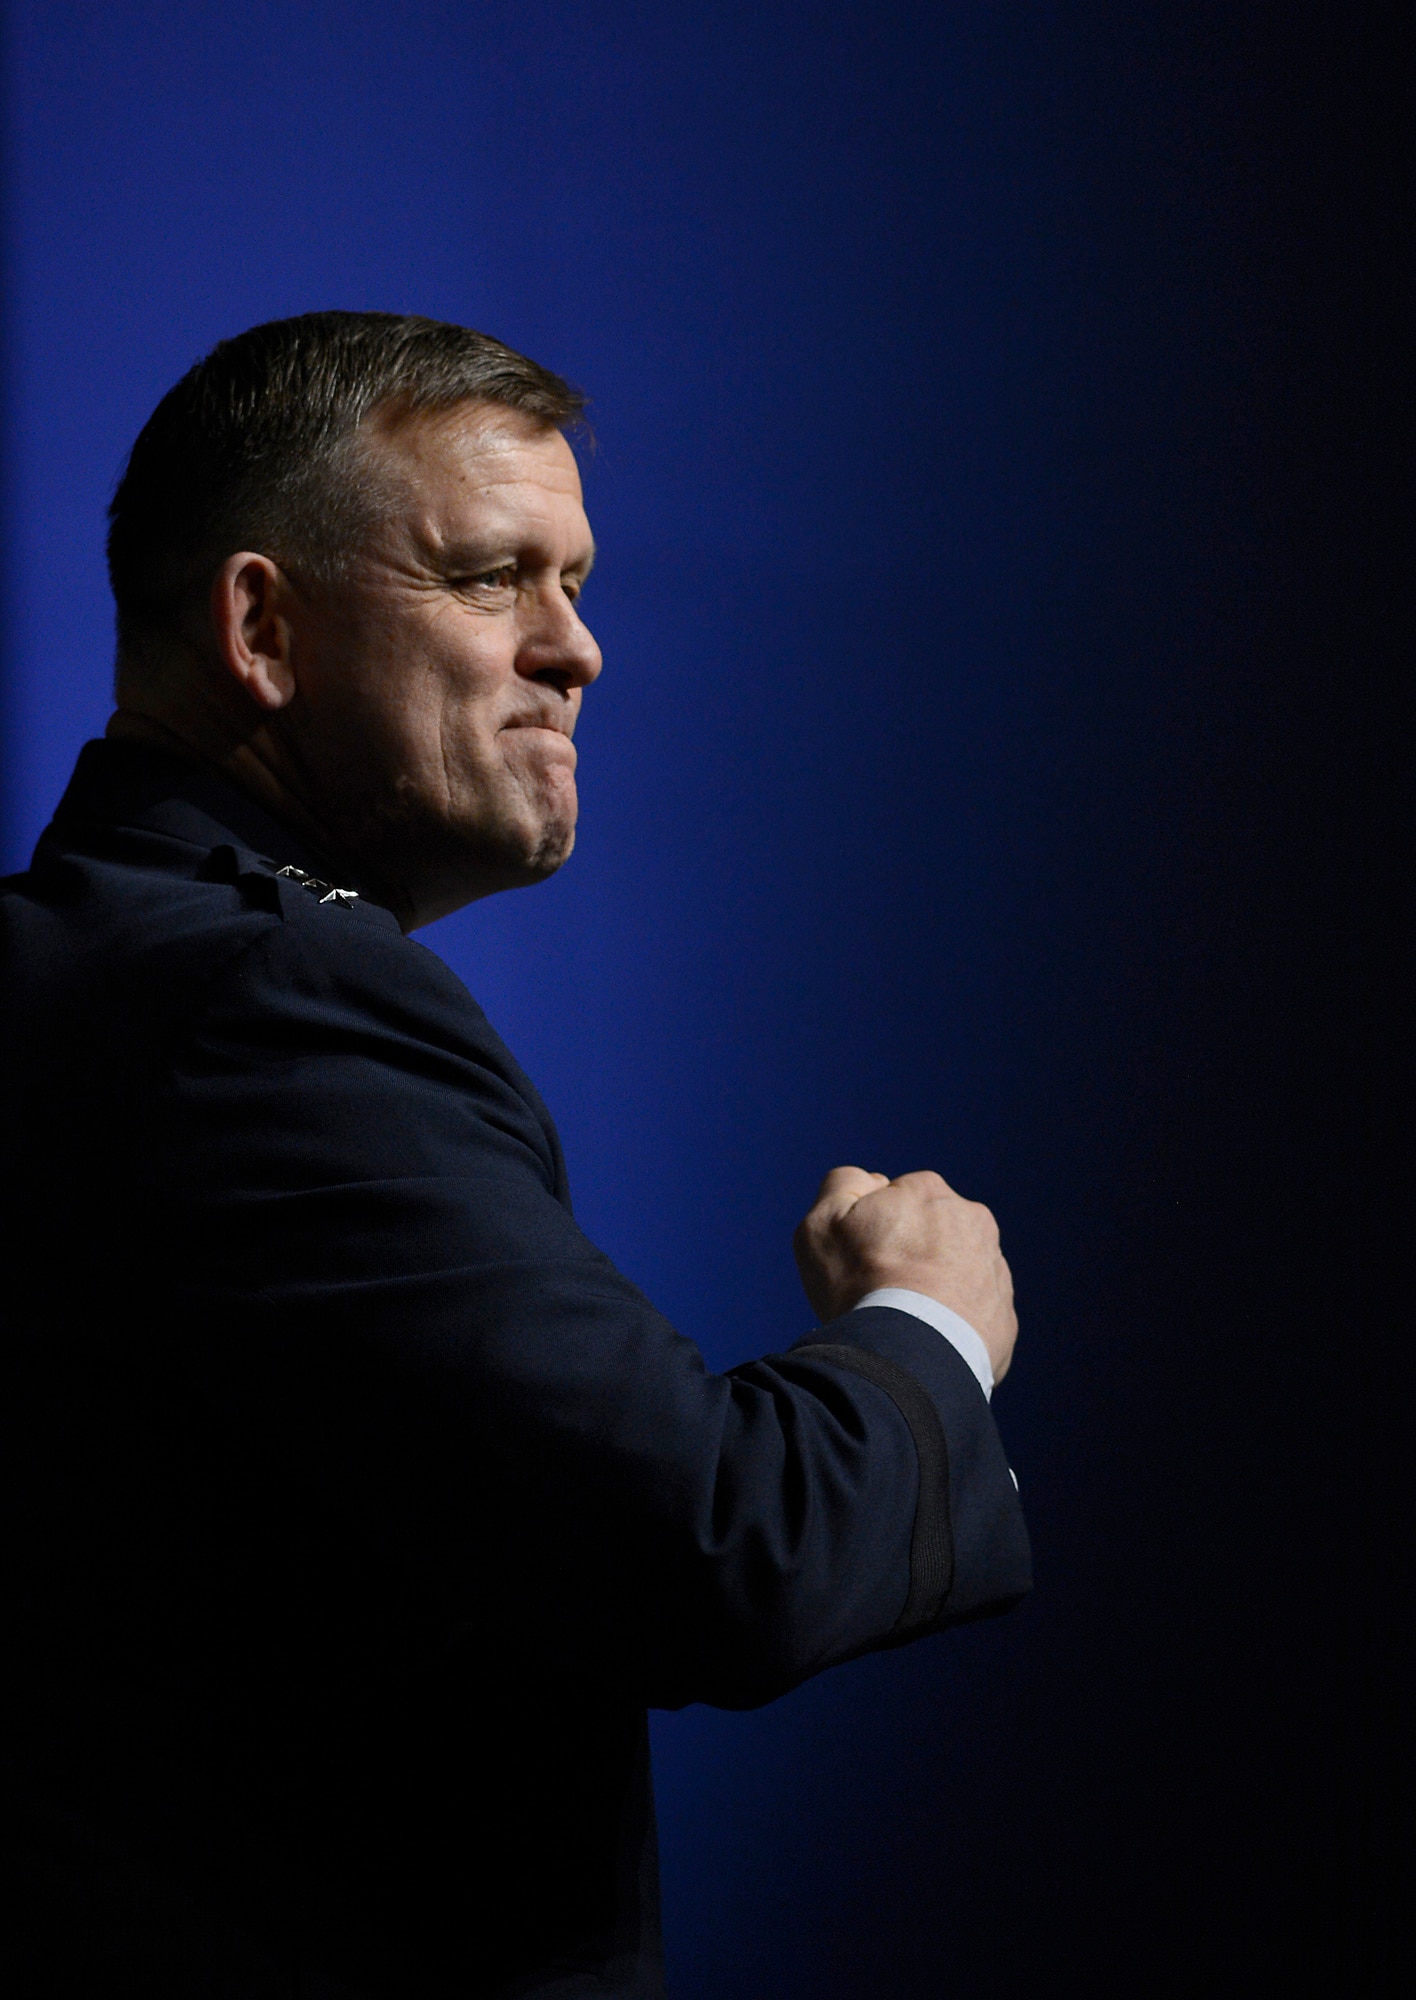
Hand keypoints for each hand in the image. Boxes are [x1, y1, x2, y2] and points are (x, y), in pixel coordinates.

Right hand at [793, 1166, 1017, 1382]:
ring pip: (955, 1270)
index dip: (871, 1227)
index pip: (895, 1198)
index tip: (860, 1256)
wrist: (909, 1356)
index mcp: (929, 1191)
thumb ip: (843, 1184)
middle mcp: (972, 1220)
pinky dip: (951, 1323)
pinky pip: (972, 1313)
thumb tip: (870, 1181)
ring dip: (934, 1285)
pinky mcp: (1004, 1318)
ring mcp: (994, 1269)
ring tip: (903, 1319)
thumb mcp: (823, 1221)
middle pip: (930, 1231)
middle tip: (878, 1288)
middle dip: (909, 1251)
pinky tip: (926, 1340)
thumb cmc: (860, 1284)